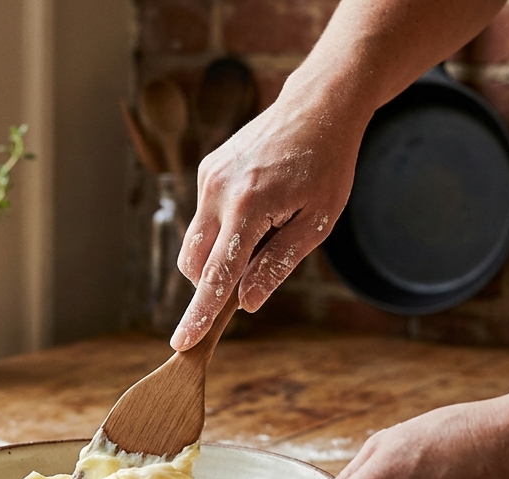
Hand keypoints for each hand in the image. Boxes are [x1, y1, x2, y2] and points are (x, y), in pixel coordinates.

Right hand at [170, 80, 369, 350]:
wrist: (318, 106)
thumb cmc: (327, 165)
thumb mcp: (317, 222)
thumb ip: (278, 264)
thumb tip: (247, 302)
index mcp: (248, 207)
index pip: (216, 276)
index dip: (200, 313)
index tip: (182, 343)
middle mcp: (218, 191)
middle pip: (194, 264)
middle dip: (213, 283)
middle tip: (253, 277)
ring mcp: (208, 177)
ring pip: (195, 242)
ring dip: (220, 255)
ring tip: (265, 232)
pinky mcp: (207, 169)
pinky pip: (204, 217)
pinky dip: (223, 229)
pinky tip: (259, 208)